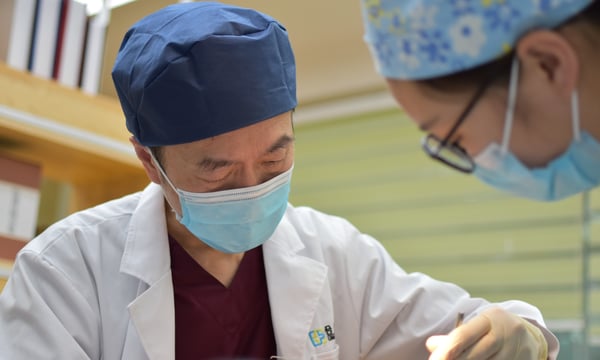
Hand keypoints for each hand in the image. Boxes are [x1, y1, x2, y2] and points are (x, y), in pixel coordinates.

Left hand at [426, 307, 547, 358]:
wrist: (530, 337)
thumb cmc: (493, 330)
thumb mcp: (477, 325)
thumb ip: (455, 335)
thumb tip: (431, 345)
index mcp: (490, 318)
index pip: (463, 335)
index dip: (446, 350)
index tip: (434, 359)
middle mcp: (505, 335)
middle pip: (472, 356)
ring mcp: (514, 353)